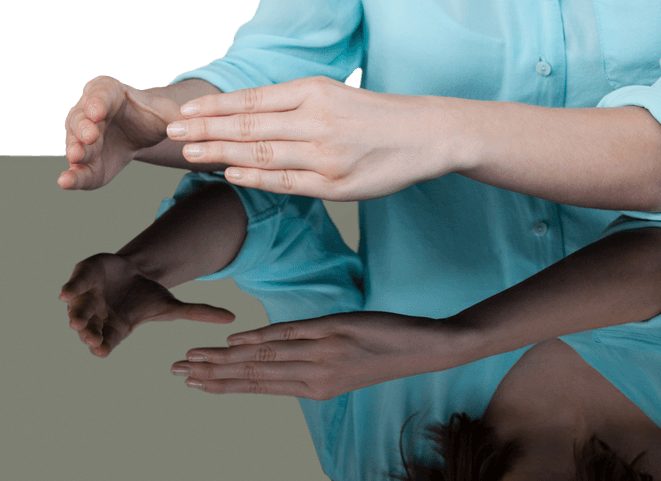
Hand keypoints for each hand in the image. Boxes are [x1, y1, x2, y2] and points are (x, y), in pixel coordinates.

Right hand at [59, 76, 181, 189]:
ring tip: (77, 156)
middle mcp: (89, 112)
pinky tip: (65, 182)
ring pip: (75, 141)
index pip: (101, 93)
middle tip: (89, 136)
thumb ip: (180, 117)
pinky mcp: (83, 163)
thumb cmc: (151, 116)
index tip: (98, 110)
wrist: (140, 134)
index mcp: (109, 92)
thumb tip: (197, 122)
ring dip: (75, 149)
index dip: (98, 101)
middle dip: (84, 126)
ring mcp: (82, 137)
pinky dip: (70, 176)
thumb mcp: (168, 113)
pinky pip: (75, 169)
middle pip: (81, 117)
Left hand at [60, 252, 235, 356]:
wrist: (133, 272)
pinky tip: (66, 293)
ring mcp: (86, 302)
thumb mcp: (173, 306)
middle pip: (87, 332)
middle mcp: (97, 320)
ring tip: (78, 320)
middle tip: (90, 336)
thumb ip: (198, 312)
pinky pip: (72, 289)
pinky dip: (70, 290)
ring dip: (76, 316)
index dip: (100, 348)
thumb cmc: (150, 296)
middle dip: (87, 335)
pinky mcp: (80, 284)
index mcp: (116, 330)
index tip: (101, 349)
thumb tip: (232, 317)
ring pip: (77, 312)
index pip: (104, 346)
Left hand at [166, 76, 463, 200]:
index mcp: (313, 91)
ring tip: (189, 153)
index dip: (214, 106)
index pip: (252, 99)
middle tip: (171, 131)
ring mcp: (324, 154)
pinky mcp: (334, 184)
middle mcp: (316, 120)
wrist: (423, 134)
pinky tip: (230, 174)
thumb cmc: (372, 114)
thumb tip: (242, 111)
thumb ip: (291, 102)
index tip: (184, 110)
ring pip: (261, 154)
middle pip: (249, 126)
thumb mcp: (333, 93)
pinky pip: (285, 182)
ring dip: (220, 154)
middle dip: (206, 129)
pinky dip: (254, 178)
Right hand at [170, 310, 458, 398]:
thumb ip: (308, 361)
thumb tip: (274, 352)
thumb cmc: (381, 351)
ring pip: (264, 358)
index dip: (221, 385)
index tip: (191, 382)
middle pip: (252, 376)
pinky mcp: (334, 332)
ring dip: (225, 359)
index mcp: (314, 387)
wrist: (424, 347)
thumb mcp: (341, 364)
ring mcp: (322, 355)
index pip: (258, 387)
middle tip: (176, 373)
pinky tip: (237, 341)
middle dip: (211, 375)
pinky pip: (291, 335)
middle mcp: (313, 376)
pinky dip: (262, 338)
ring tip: (194, 358)